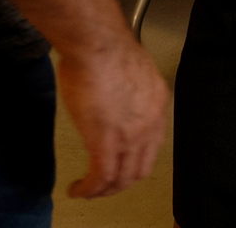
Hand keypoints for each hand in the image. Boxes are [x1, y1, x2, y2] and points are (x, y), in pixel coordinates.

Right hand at [57, 38, 168, 198]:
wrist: (97, 44)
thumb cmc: (104, 47)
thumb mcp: (128, 70)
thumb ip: (126, 89)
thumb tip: (113, 96)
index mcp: (156, 102)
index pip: (152, 142)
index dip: (135, 156)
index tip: (121, 159)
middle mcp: (150, 122)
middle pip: (141, 167)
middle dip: (122, 181)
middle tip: (105, 184)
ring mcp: (131, 135)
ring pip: (122, 178)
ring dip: (105, 189)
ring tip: (90, 191)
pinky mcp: (106, 141)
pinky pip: (101, 176)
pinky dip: (90, 189)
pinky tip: (79, 189)